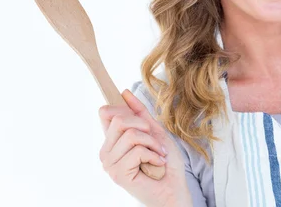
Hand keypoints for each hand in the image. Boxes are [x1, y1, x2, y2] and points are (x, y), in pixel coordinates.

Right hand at [98, 89, 191, 206]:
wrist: (175, 189)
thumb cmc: (166, 163)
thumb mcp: (154, 131)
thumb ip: (140, 113)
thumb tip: (125, 92)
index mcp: (112, 140)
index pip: (105, 112)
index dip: (121, 108)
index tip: (140, 116)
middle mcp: (107, 152)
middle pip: (119, 119)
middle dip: (145, 127)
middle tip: (155, 142)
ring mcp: (110, 164)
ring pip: (131, 134)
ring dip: (152, 144)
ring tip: (158, 155)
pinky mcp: (118, 174)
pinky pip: (137, 150)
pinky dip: (153, 155)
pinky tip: (157, 164)